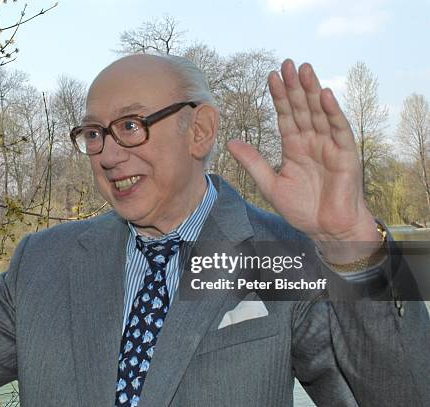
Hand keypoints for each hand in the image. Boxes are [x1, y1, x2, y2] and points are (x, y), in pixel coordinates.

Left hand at [227, 60, 379, 262]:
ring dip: (312, 91)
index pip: (285, 115)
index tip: (271, 76)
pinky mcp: (345, 154)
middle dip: (294, 86)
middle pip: (301, 108)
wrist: (326, 230)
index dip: (279, 96)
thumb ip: (253, 162)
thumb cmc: (302, 209)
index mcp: (294, 147)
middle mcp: (311, 141)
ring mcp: (329, 146)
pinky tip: (324, 95)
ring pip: (319, 113)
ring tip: (304, 69)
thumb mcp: (270, 184)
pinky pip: (338, 129)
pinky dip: (331, 112)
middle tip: (286, 63)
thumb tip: (231, 142)